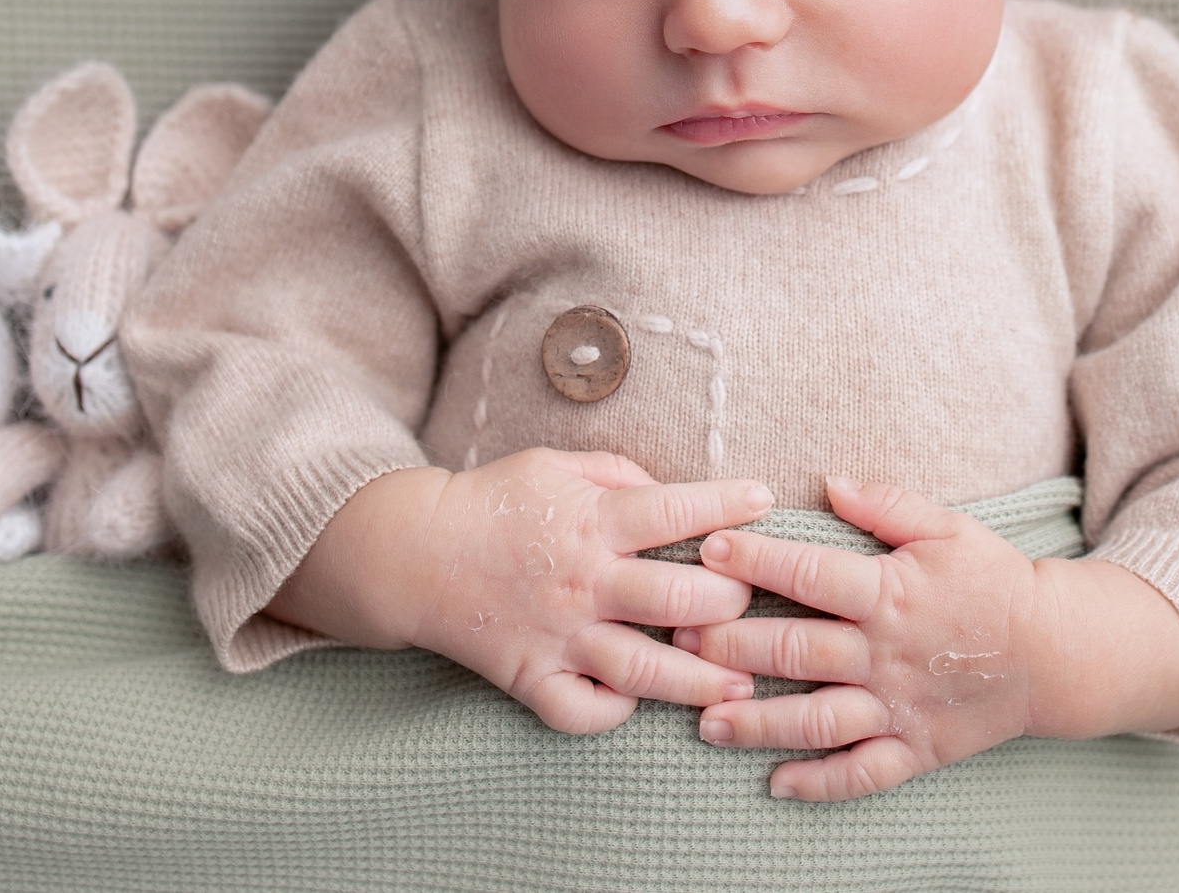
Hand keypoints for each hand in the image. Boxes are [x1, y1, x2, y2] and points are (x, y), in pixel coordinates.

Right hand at [271, 448, 771, 734]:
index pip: (676, 511)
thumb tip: (673, 495)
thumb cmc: (495, 502)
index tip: (764, 499)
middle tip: (749, 600)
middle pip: (679, 600)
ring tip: (740, 684)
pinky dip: (615, 713)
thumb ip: (619, 474)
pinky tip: (639, 700)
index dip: (729, 504)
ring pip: (645, 671)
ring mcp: (558, 636)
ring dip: (701, 680)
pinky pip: (582, 712)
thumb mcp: (556, 465)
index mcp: (591, 520)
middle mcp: (582, 581)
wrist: (414, 552)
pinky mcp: (529, 677)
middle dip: (730, 601)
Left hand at [675, 477, 1178, 800]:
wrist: (1057, 652)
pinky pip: (860, 774)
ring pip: (815, 720)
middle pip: (795, 652)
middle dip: (730, 646)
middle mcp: (886, 654)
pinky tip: (774, 783)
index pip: (809, 576)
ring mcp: (898, 707)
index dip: (755, 562)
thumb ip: (886, 503)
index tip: (708, 553)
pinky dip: (818, 783)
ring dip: (756, 722)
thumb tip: (828, 482)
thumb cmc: (994, 580)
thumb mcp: (947, 527)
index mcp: (890, 594)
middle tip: (675, 640)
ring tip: (703, 720)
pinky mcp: (915, 749)